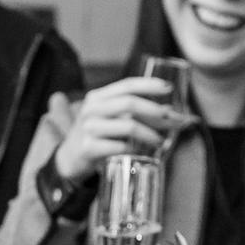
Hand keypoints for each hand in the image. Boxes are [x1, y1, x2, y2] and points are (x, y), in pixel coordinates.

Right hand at [52, 79, 178, 181]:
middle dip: (156, 111)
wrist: (70, 160)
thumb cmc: (98, 136)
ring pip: (128, 126)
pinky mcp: (89, 148)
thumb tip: (172, 111)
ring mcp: (89, 128)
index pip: (126, 85)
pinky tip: (141, 153)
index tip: (168, 88)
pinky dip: (135, 149)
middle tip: (174, 120)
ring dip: (151, 133)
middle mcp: (91, 109)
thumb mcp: (109, 118)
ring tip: (161, 141)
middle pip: (130, 103)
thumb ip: (133, 112)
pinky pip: (121, 146)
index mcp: (98, 97)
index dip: (149, 84)